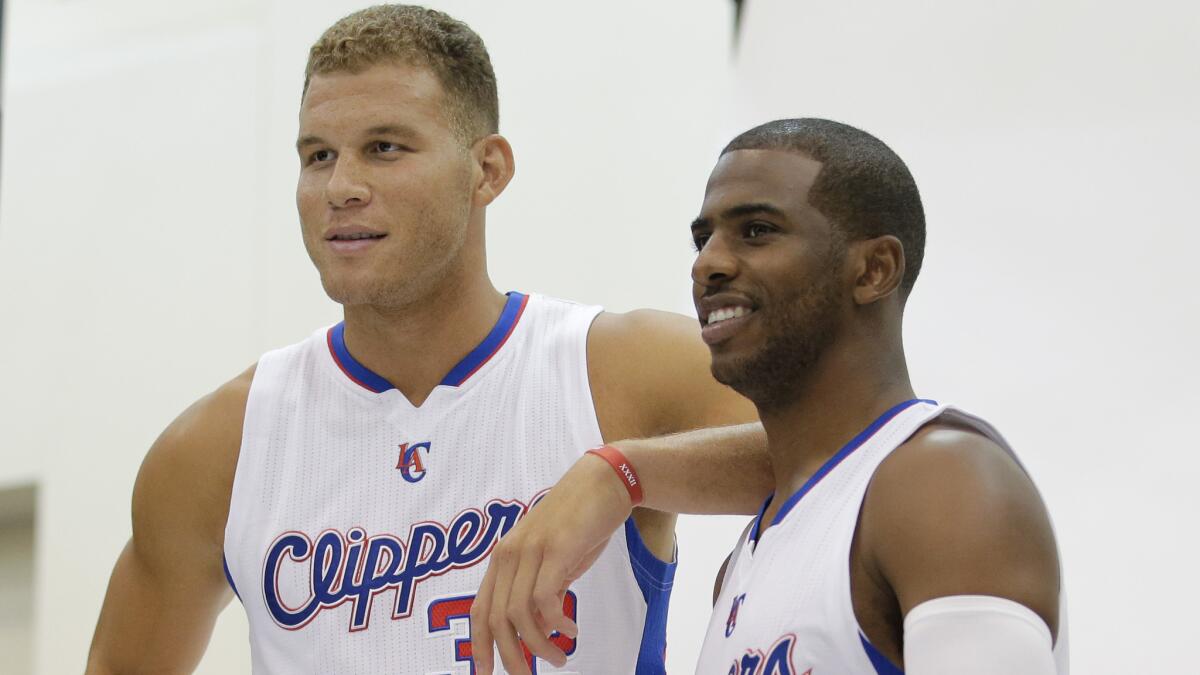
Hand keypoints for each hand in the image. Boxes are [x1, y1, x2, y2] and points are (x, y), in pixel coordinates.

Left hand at [470, 453, 633, 674]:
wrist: (604, 482)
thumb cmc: (580, 521)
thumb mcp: (553, 560)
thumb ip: (542, 589)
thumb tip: (542, 627)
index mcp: (504, 558)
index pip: (480, 609)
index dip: (480, 646)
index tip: (486, 674)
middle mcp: (510, 554)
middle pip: (496, 619)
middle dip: (509, 657)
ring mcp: (531, 549)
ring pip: (519, 614)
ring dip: (538, 645)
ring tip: (560, 658)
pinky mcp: (557, 548)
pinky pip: (546, 598)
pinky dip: (557, 622)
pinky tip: (571, 629)